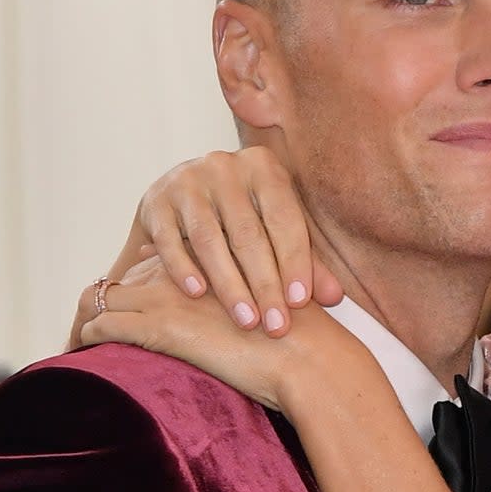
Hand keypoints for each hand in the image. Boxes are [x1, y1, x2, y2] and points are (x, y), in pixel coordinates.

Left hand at [78, 256, 366, 412]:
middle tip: (89, 331)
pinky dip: (86, 340)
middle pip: (122, 278)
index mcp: (211, 259)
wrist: (310, 359)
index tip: (126, 310)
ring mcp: (169, 296)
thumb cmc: (300, 339)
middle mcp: (185, 269)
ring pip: (100, 297)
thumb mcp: (270, 301)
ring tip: (79, 345)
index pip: (154, 261)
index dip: (136, 284)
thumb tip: (228, 311)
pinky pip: (101, 325)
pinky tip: (85, 357)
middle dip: (103, 302)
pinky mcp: (159, 326)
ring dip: (85, 320)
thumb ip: (244, 293)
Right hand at [106, 147, 343, 339]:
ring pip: (210, 239)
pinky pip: (169, 240)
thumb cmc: (243, 216)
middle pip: (249, 233)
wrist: (183, 195)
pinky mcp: (155, 202)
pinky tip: (198, 295)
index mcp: (264, 167)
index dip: (296, 261)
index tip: (300, 302)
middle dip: (265, 283)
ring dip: (229, 284)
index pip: (285, 218)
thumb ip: (304, 260)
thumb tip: (335, 297)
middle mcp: (224, 166)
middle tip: (276, 325)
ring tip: (246, 320)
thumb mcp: (276, 228)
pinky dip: (183, 268)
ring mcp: (186, 181)